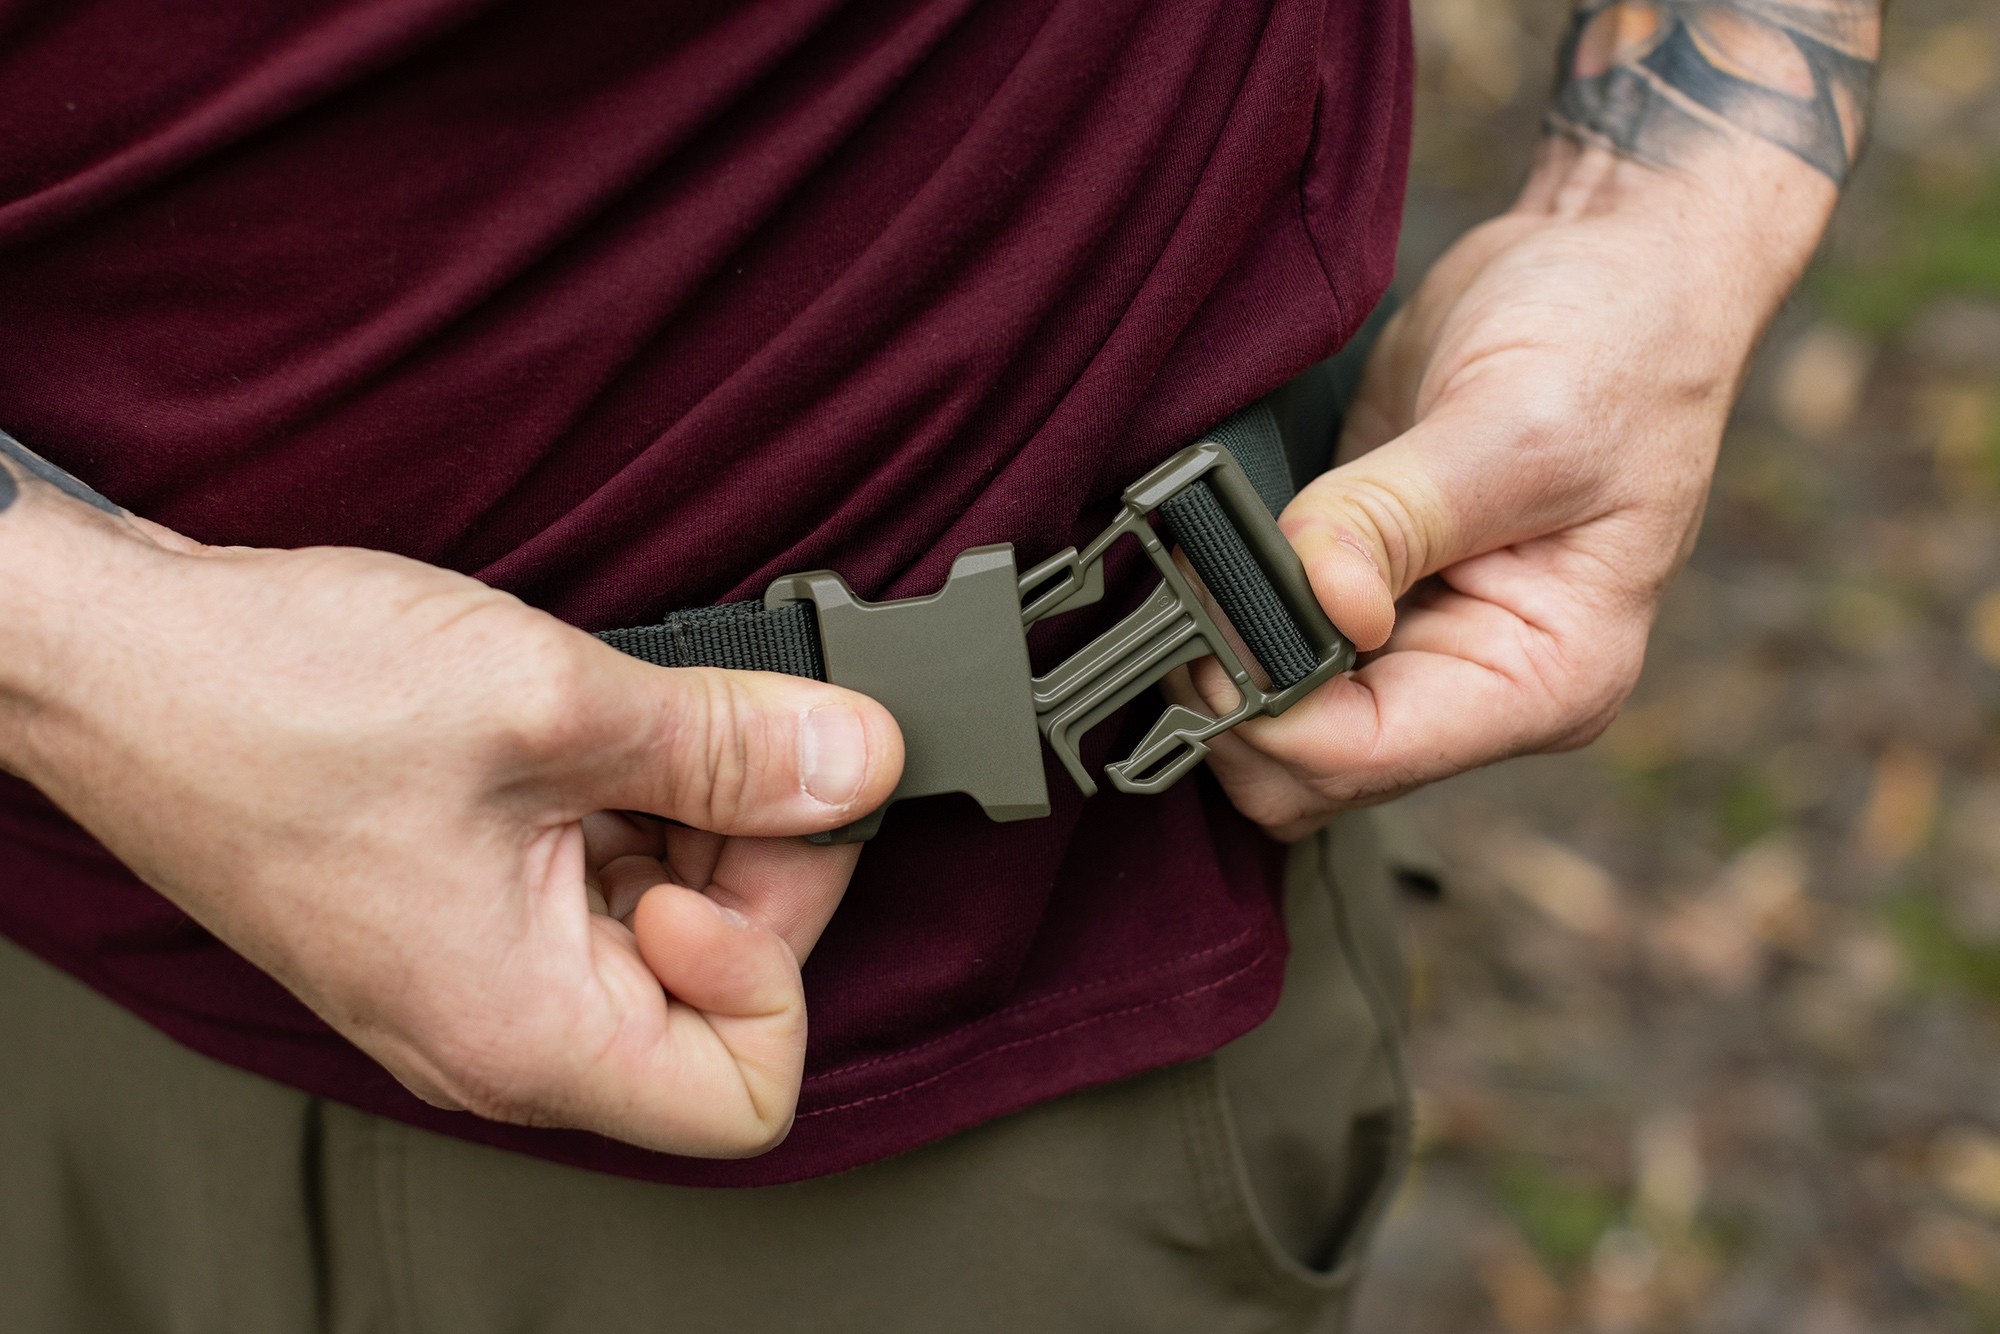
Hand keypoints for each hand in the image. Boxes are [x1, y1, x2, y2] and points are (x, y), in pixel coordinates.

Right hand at [0, 497, 901, 1156]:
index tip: (752, 842)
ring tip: (644, 718)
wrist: (112, 658)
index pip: (748, 1092)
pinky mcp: (463, 901)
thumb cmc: (271, 698)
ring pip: (662, 930)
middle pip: (720, 999)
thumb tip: (860, 763)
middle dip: (756, 866)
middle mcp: (502, 1028)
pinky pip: (594, 884)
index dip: (783, 963)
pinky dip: (631, 805)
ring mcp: (479, 966)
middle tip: (738, 746)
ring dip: (694, 822)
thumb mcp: (550, 706)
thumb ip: (730, 751)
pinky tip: (600, 726)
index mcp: (523, 1033)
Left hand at [1168, 141, 1832, 840]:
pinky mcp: (1372, 602)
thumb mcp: (1511, 425)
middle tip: (1193, 585)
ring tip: (1201, 562)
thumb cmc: (1611, 338)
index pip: (1365, 757)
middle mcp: (1482, 687)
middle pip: (1307, 774)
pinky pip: (1271, 660)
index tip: (1212, 616)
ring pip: (1276, 733)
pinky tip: (1217, 552)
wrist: (1610, 265)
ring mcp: (1423, 650)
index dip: (1263, 709)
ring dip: (1220, 665)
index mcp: (1547, 678)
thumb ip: (1395, 517)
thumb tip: (1321, 603)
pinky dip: (1228, 623)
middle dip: (1232, 699)